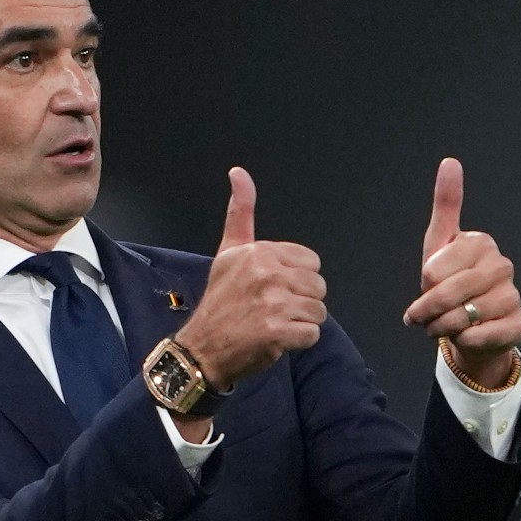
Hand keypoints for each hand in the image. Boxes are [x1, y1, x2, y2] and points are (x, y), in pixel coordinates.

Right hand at [174, 167, 327, 389]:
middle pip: (318, 287)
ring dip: (300, 323)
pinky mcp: (277, 332)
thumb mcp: (228, 252)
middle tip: (271, 310)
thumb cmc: (220, 302)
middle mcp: (266, 273)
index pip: (311, 263)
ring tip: (273, 324)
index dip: (295, 279)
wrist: (201, 348)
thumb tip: (239, 172)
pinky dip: (297, 342)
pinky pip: (312, 335)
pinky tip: (275, 339)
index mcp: (259, 252)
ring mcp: (272, 303)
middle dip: (301, 302)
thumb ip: (241, 212)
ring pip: (318, 312)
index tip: (270, 289)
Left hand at [402, 158, 520, 386]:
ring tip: (443, 325)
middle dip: (428, 311)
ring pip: (463, 318)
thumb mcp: (438, 245)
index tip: (426, 286)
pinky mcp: (519, 324)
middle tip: (422, 317)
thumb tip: (450, 161)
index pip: (434, 270)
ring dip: (443, 328)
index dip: (424, 285)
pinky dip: (465, 341)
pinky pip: (480, 337)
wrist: (467, 326)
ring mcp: (513, 296)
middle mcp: (502, 266)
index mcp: (481, 243)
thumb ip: (445, 204)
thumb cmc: (449, 282)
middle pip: (448, 294)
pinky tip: (467, 335)